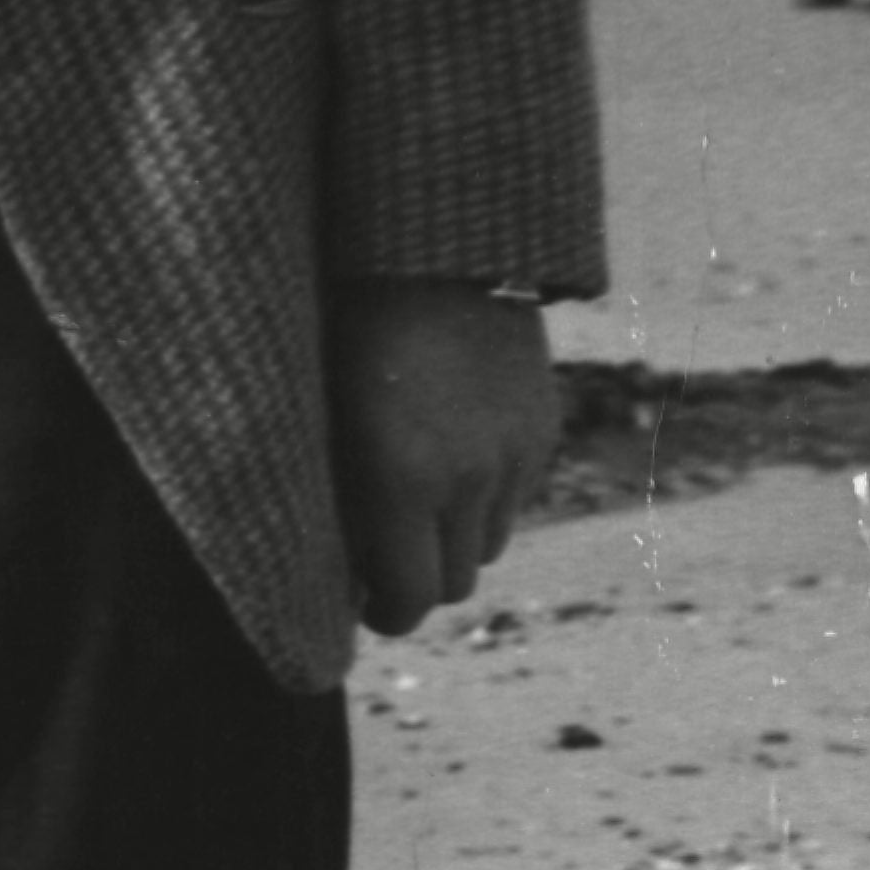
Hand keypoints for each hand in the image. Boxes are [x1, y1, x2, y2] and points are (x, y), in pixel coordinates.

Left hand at [329, 281, 554, 631]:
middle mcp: (468, 479)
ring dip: (453, 540)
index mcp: (400, 482)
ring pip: (487, 544)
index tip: (368, 608)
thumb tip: (346, 574)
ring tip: (415, 507)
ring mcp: (513, 454)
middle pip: (454, 582)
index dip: (387, 615)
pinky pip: (515, 495)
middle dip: (418, 582)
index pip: (409, 598)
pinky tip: (452, 459)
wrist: (430, 254)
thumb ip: (340, 505)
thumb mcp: (327, 428)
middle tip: (385, 565)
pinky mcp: (542, 428)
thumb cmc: (345, 338)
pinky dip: (485, 496)